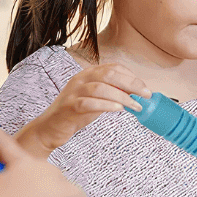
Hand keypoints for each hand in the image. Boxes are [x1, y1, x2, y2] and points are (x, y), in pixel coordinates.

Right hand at [17, 64, 149, 156]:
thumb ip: (114, 93)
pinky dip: (107, 105)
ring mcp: (73, 92)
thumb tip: (137, 92)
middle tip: (146, 95)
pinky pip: (89, 103)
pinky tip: (119, 110)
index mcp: (88, 74)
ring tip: (136, 106)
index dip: (132, 77)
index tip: (145, 88)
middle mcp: (80, 79)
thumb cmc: (76, 113)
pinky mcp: (68, 107)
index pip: (113, 67)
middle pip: (109, 74)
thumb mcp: (98, 99)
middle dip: (132, 84)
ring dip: (123, 97)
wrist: (49, 128)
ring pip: (101, 88)